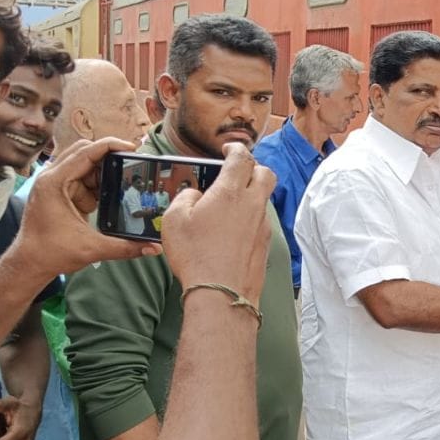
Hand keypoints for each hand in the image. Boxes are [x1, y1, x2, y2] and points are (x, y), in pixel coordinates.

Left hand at [13, 137, 160, 277]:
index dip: (111, 146)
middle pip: (86, 152)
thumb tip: (155, 247)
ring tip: (115, 193)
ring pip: (85, 165)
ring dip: (102, 176)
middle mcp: (51, 177)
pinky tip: (103, 201)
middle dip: (109, 160)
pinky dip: (96, 187)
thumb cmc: (51, 253)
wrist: (29, 264)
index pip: (86, 152)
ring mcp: (54, 182)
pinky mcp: (59, 191)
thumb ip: (126, 247)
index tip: (132, 148)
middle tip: (130, 168)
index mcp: (54, 183)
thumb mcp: (92, 249)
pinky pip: (82, 178)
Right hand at [162, 144, 276, 301]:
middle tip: (236, 171)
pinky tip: (233, 227)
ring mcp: (263, 224)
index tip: (228, 148)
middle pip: (266, 173)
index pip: (242, 157)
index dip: (236, 148)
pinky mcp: (265, 242)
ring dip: (251, 193)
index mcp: (231, 192)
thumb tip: (197, 195)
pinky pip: (261, 220)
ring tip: (230, 202)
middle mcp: (253, 204)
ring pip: (265, 197)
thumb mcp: (174, 219)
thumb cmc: (196, 255)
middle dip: (253, 166)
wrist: (221, 292)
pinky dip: (251, 216)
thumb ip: (186, 197)